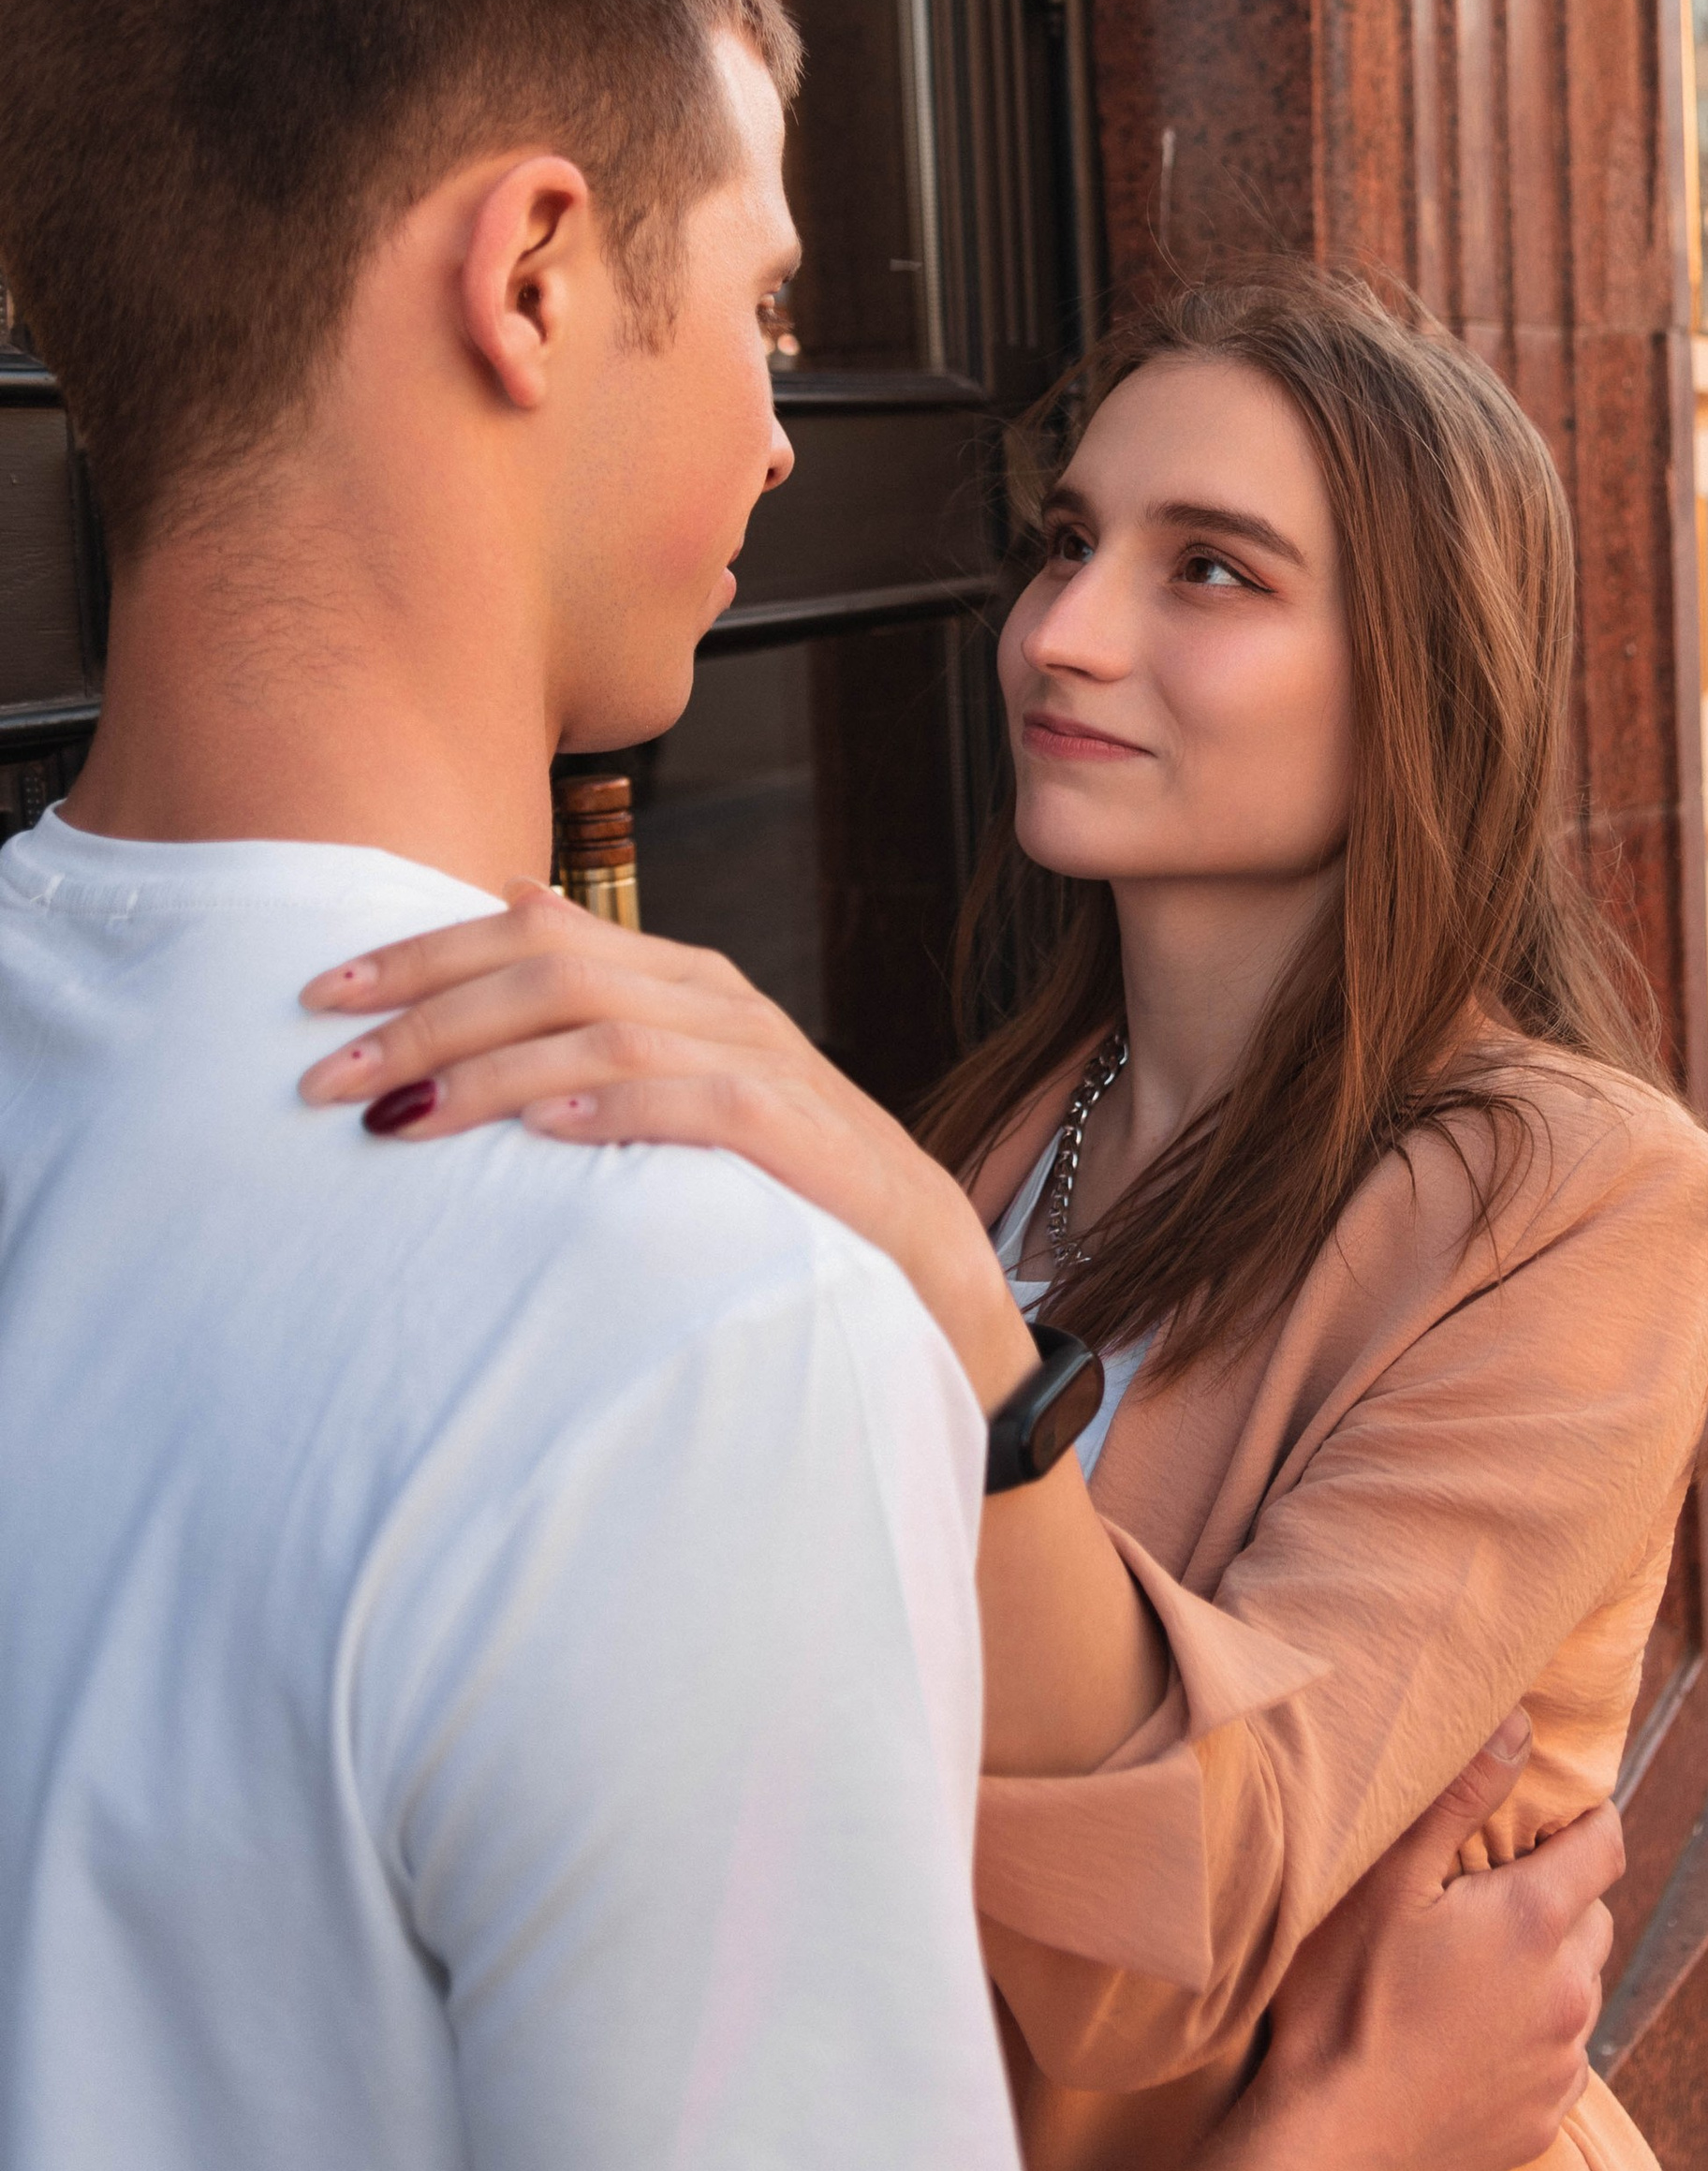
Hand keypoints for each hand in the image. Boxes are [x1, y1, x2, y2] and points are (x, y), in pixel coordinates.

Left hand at [297, 888, 1036, 1411]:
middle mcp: (721, 1004)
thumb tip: (509, 898)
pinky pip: (702, 1101)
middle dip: (425, 1014)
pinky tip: (545, 1132)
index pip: (533, 931)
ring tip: (400, 1117)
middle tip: (325, 1075)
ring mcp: (768, 1065)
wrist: (926, 1273)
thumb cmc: (782, 1185)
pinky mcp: (805, 1138)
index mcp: (684, 980)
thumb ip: (603, 995)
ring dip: (490, 1070)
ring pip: (608, 1030)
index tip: (318, 997)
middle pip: (554, 968)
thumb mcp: (684, 1076)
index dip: (420, 954)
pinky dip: (617, 1107)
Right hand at [1258, 1710, 1625, 2170]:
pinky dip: (1532, 2039)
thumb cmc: (1343, 2003)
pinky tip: (1468, 2041)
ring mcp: (1561, 2065)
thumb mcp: (1385, 1881)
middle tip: (1482, 1901)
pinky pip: (1561, 2059)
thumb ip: (1460, 1797)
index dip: (1580, 1822)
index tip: (1536, 1824)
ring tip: (1468, 1975)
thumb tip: (1520, 1726)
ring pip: (1580, 1990)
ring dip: (1545, 1971)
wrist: (1330, 2153)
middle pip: (1595, 1918)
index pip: (1607, 1844)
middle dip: (1556, 1898)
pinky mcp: (1544, 2123)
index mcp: (1535, 1922)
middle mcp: (1569, 1993)